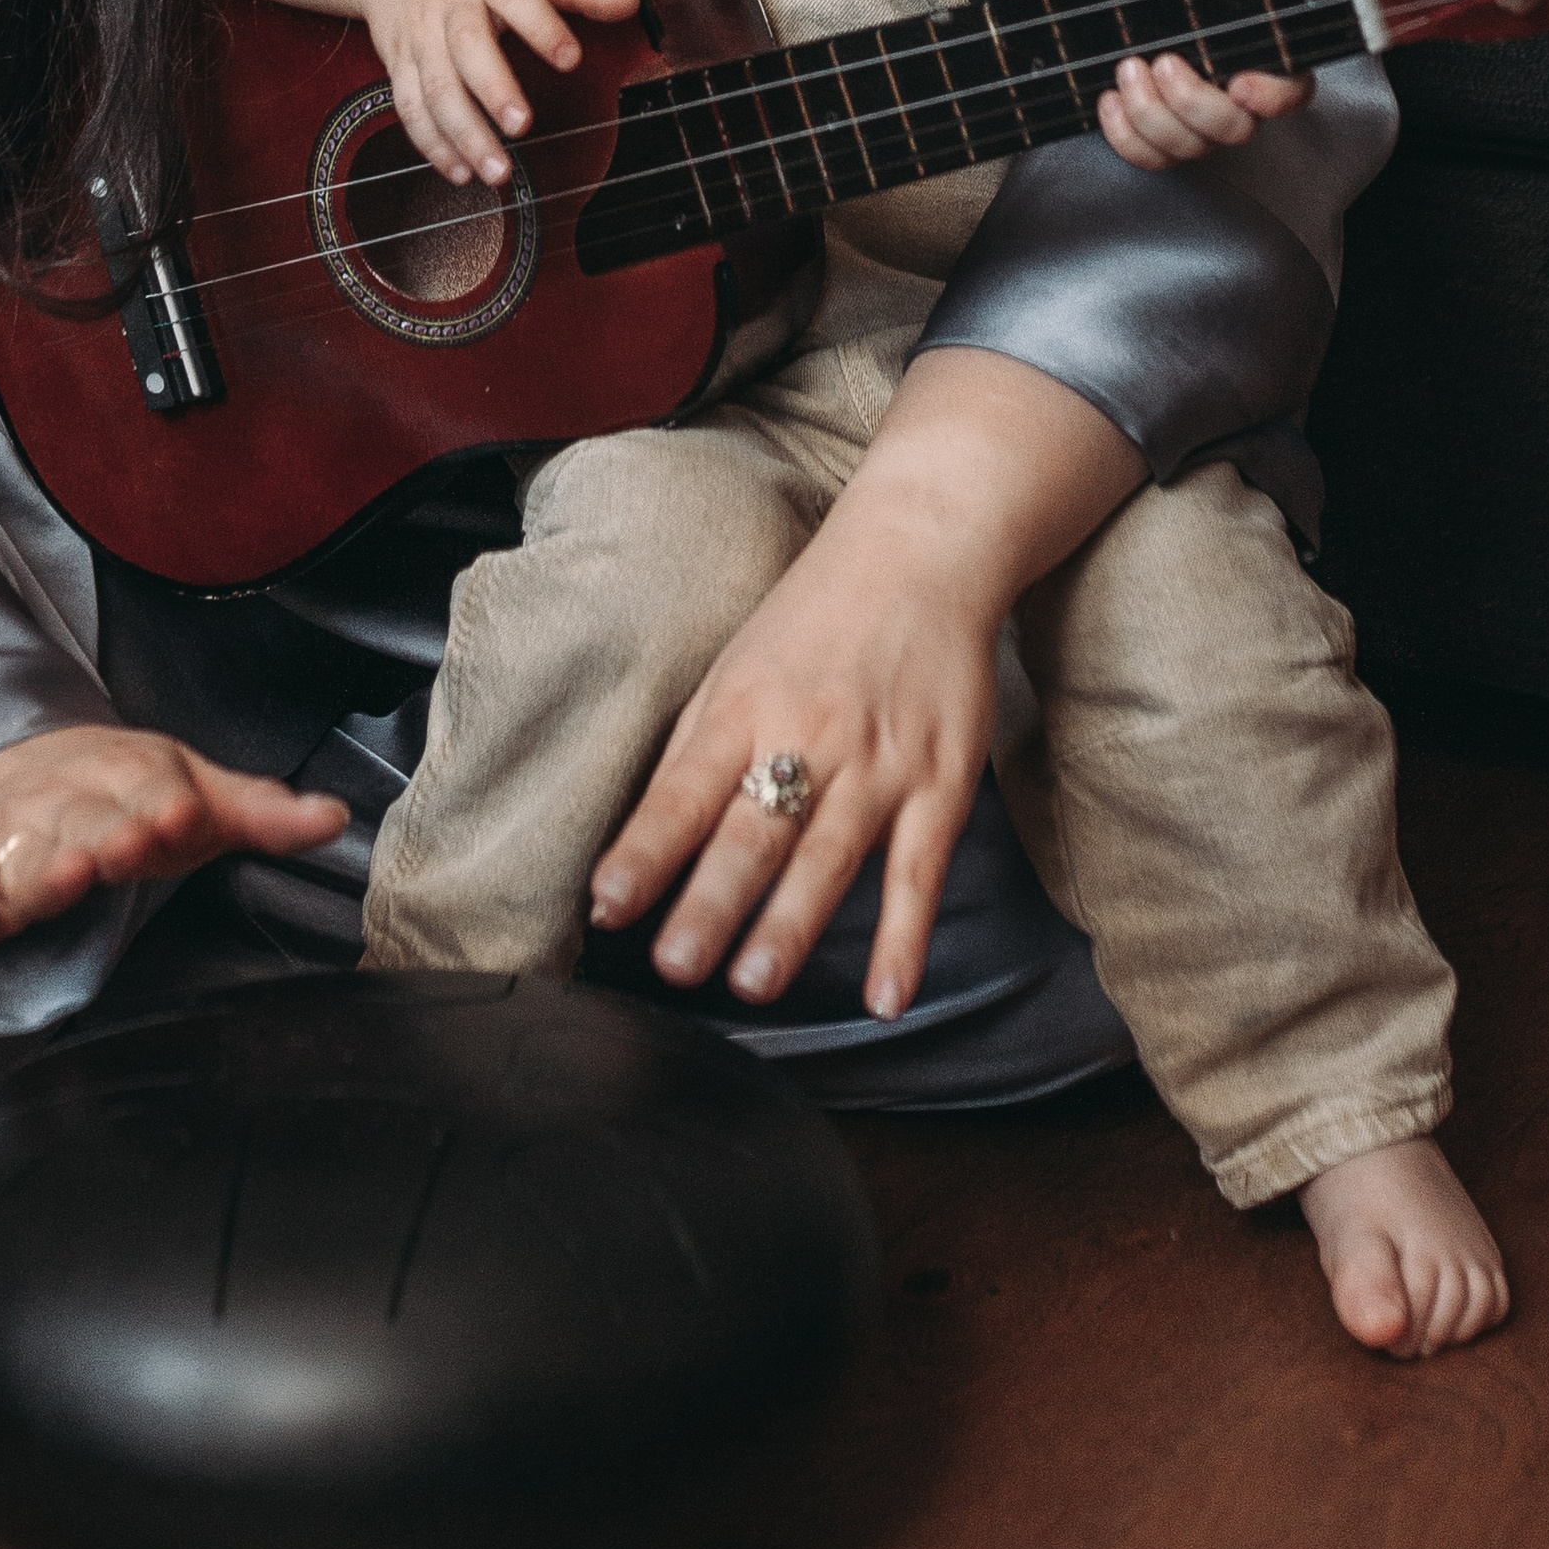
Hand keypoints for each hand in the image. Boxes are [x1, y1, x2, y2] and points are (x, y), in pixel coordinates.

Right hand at [0, 725, 347, 962]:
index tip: (178, 819)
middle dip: (103, 835)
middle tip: (122, 850)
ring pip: (21, 856)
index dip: (161, 805)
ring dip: (39, 871)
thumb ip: (260, 814)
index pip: (145, 787)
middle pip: (83, 822)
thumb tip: (336, 817)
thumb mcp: (194, 792)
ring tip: (60, 882)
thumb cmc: (120, 795)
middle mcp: (65, 803)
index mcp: (128, 779)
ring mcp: (8, 838)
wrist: (3, 761)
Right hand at [360, 0, 641, 186]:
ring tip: (496, 172)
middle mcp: (450, 6)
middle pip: (467, 47)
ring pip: (435, 89)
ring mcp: (420, 38)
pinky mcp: (398, 65)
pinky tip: (460, 171)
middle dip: (493, 90)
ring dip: (463, 134)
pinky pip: (410, 108)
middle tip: (521, 126)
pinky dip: (432, 144)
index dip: (542, 28)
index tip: (570, 59)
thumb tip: (631, 4)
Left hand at [588, 351, 1146, 1018]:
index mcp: (744, 704)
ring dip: (790, 926)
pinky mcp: (942, 782)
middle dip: (711, 902)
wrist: (921, 552)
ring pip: (828, 857)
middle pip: (753, 830)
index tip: (606, 903)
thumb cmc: (815, 618)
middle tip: (676, 966)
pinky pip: (920, 871)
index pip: (683, 789)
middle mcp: (809, 735)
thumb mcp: (736, 665)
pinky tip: (884, 996)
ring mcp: (880, 763)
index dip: (644, 849)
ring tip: (753, 983)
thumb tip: (642, 838)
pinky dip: (904, 937)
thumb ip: (697, 750)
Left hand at [1098, 0, 1313, 170]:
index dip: (1274, 97)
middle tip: (1162, 61)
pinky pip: (1149, 158)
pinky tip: (1108, 99)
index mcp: (1256, 56)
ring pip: (1189, 147)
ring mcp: (1196, 127)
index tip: (1241, 84)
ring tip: (1127, 68)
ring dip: (1151, 112)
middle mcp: (1233, 100)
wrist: (1107, 16)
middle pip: (1235, 128)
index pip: (1291, 90)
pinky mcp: (1158, 143)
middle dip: (1194, 101)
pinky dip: (1124, 134)